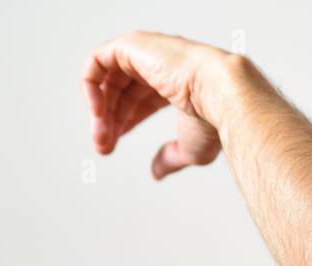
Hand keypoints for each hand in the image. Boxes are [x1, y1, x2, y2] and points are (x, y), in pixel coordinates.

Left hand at [80, 31, 229, 177]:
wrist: (221, 98)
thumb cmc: (214, 121)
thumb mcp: (189, 148)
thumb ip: (170, 157)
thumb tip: (157, 173)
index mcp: (176, 82)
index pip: (139, 98)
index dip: (122, 121)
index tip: (111, 144)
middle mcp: (160, 64)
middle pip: (121, 91)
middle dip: (108, 121)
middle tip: (103, 146)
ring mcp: (146, 52)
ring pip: (107, 78)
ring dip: (99, 110)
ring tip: (101, 136)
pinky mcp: (133, 45)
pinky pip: (97, 60)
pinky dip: (90, 85)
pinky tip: (98, 111)